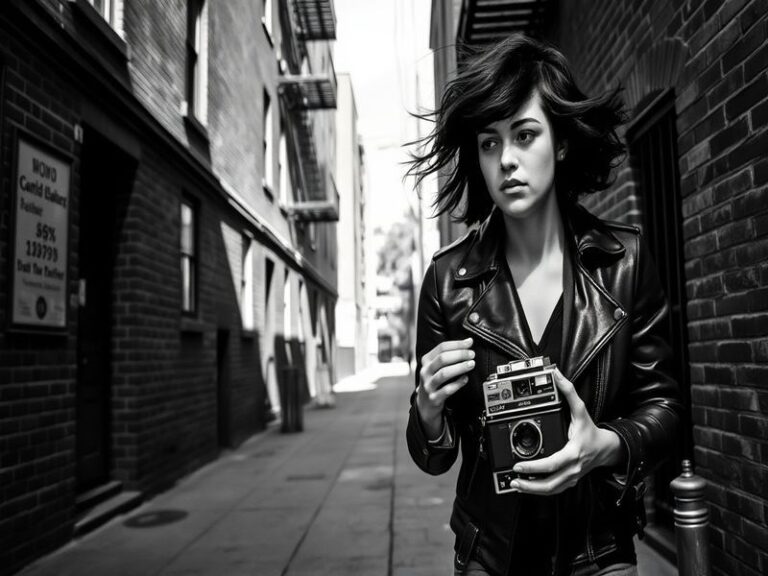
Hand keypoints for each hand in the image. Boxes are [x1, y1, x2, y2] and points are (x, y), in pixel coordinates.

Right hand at [416, 338, 474, 437]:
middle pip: (442, 359)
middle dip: (459, 355)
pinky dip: (458, 383)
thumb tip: (468, 342)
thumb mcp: (436, 367)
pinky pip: (447, 390)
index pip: (441, 347)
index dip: (457, 344)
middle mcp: (425, 372)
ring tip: (471, 364)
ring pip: (444, 373)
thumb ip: (449, 355)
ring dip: (459, 367)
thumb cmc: (435, 382)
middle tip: (472, 354)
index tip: (469, 343)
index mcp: (426, 361)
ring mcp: (428, 385)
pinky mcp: (434, 398)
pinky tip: (465, 379)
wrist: (425, 404)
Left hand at [509, 368, 621, 494]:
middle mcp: (573, 468)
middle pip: (550, 484)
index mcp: (573, 453)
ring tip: (516, 485)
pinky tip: (527, 486)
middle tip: (513, 480)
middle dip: (530, 485)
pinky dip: (540, 490)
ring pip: (552, 490)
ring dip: (532, 490)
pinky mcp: (570, 481)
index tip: (519, 465)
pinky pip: (554, 489)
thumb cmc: (591, 432)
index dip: (534, 467)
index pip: (552, 464)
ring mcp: (572, 477)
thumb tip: (556, 375)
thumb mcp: (581, 410)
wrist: (607, 449)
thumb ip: (568, 392)